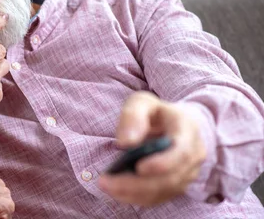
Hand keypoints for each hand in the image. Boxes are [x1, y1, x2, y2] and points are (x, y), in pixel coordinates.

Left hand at [98, 91, 205, 205]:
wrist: (170, 124)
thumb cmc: (154, 113)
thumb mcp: (141, 103)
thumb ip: (132, 116)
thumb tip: (126, 142)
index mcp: (187, 129)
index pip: (182, 152)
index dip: (163, 163)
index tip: (139, 168)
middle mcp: (194, 154)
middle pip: (170, 178)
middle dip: (137, 184)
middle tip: (106, 182)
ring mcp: (188, 173)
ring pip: (163, 191)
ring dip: (133, 192)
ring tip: (105, 185)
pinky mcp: (177, 185)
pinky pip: (159, 197)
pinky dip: (136, 197)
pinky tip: (116, 191)